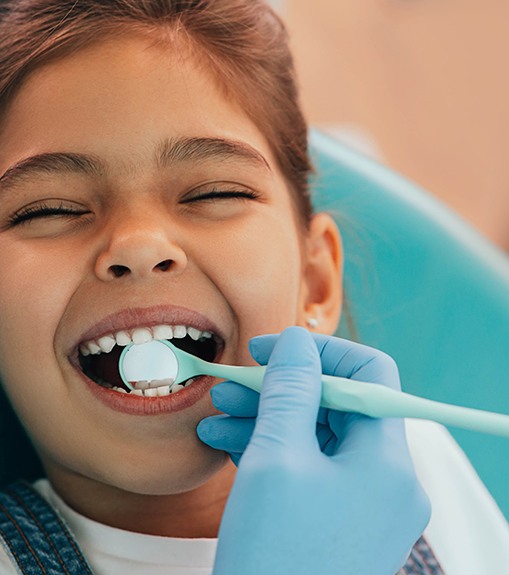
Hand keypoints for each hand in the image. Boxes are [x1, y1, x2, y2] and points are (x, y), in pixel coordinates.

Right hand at [197, 327, 429, 574]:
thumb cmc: (277, 556)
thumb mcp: (277, 459)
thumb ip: (291, 390)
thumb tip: (298, 341)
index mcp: (386, 460)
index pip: (369, 375)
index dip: (319, 352)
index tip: (269, 350)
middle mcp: (385, 480)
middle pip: (337, 405)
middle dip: (281, 387)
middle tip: (232, 382)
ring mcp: (362, 504)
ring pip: (316, 436)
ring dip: (267, 417)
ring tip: (217, 412)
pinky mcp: (336, 522)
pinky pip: (307, 469)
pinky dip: (270, 450)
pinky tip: (225, 442)